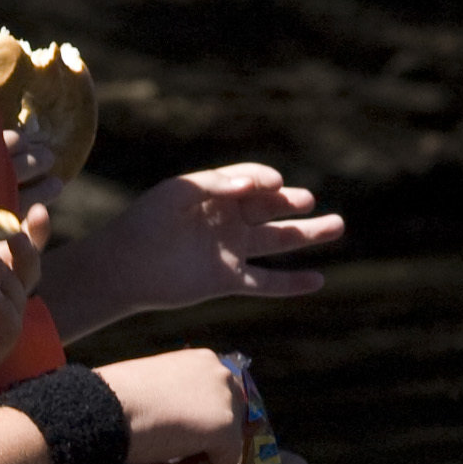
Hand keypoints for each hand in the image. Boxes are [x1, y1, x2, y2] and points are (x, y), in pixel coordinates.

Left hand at [52, 163, 344, 327]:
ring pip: (278, 241)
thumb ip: (218, 184)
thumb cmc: (146, 222)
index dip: (265, 180)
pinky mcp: (228, 279)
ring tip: (338, 226)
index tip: (275, 185)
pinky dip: (292, 283)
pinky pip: (267, 282)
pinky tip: (318, 280)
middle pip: (271, 208)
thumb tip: (256, 185)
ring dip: (308, 235)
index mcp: (215, 193)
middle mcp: (227, 220)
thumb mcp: (179, 192)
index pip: (252, 180)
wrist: (124, 266)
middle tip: (312, 200)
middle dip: (294, 203)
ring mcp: (230, 250)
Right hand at [92, 346, 249, 463]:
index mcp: (201, 360)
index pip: (213, 401)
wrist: (100, 409)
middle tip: (162, 459)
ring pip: (223, 445)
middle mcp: (221, 372)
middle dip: (198, 444)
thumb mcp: (152, 390)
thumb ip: (176, 400)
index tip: (158, 441)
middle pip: (226, 421)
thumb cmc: (112, 399)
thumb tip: (181, 422)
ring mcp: (227, 399)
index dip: (192, 428)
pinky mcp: (227, 428)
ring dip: (189, 462)